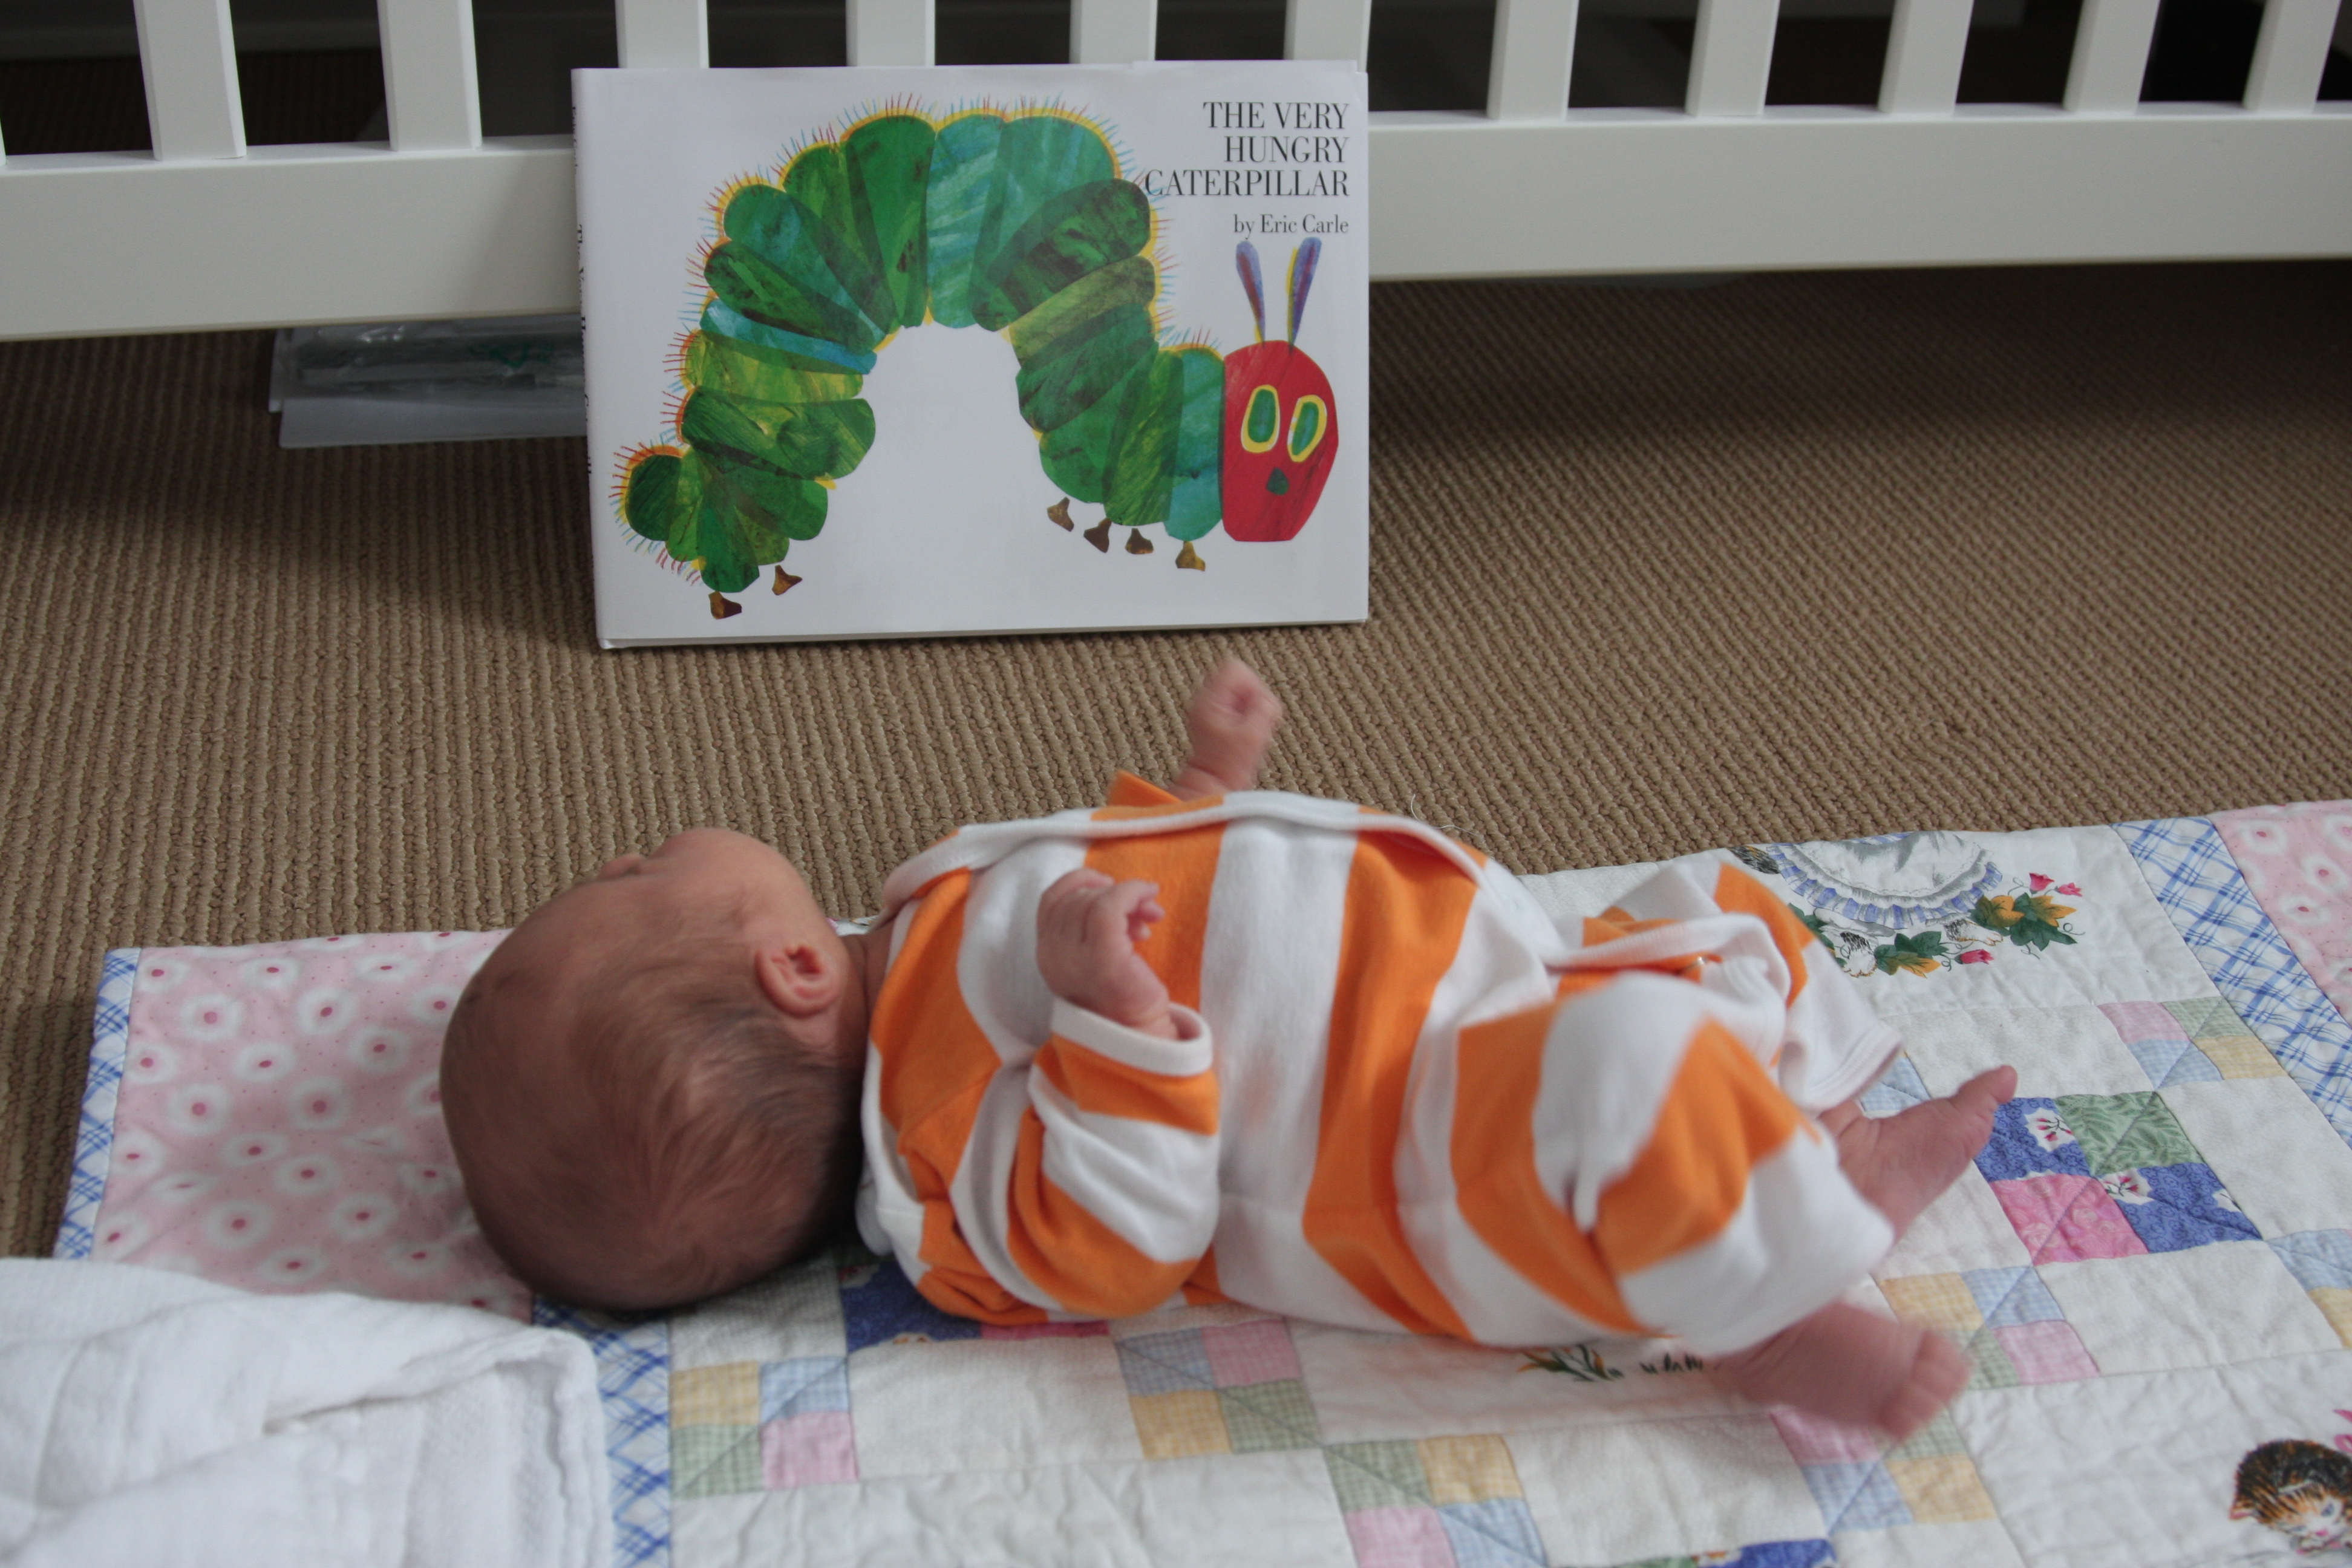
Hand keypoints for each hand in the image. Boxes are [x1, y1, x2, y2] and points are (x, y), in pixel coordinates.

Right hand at [1036, 869, 1176, 1037]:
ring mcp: (1073, 958)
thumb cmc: (1125, 997)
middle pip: (1077, 898)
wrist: (1138, 1037)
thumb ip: (1095, 928)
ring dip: (1128, 896)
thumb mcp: (1099, 956)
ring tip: (1151, 915)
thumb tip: (1121, 892)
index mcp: (1047, 955)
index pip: (1050, 901)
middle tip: (1146, 907)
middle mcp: (1052, 955)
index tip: (1108, 882)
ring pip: (1094, 900)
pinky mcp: (1101, 959)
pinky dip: (1133, 893)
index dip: (1078, 882)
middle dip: (1114, 892)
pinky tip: (1151, 903)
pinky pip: (1110, 906)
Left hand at [1170, 659, 1282, 798]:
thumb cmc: (1228, 764)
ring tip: (1246, 729)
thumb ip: (1263, 707)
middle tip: (1250, 721)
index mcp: (1211, 699)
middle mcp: (1207, 699)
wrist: (1212, 783)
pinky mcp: (1216, 717)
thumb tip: (1266, 696)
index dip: (1253, 685)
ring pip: (1240, 690)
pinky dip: (1245, 714)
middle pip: (1239, 677)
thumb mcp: (1253, 735)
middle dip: (1252, 697)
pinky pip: (1237, 703)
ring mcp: (1210, 708)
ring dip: (1250, 706)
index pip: (1236, 668)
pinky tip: (1242, 732)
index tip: (1255, 707)